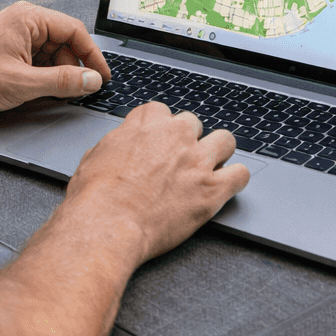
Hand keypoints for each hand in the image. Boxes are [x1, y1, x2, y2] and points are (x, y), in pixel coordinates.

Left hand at [0, 1, 110, 114]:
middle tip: (78, 91)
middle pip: (65, 42)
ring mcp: (16, 35)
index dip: (93, 55)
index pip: (75, 30)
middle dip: (73, 68)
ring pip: (52, 54)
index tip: (102, 76)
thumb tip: (91, 80)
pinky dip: (43, 75)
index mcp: (28, 18)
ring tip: (52, 93)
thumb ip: (62, 82)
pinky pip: (38, 60)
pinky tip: (39, 90)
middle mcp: (23, 22)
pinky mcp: (10, 50)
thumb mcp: (22, 83)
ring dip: (57, 74)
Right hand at [65, 102, 249, 262]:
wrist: (107, 224)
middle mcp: (175, 136)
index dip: (160, 129)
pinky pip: (241, 175)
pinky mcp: (212, 189)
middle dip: (187, 140)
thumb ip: (116, 144)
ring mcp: (197, 161)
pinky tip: (228, 186)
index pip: (161, 111)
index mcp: (145, 125)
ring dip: (218, 153)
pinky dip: (236, 180)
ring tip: (210, 167)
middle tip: (179, 160)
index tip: (158, 142)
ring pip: (225, 141)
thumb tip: (119, 146)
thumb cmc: (95, 197)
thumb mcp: (94, 157)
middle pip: (193, 123)